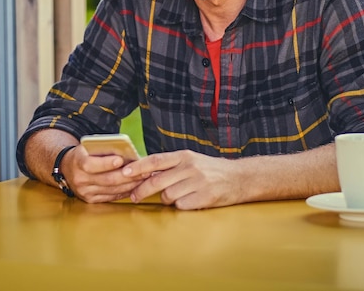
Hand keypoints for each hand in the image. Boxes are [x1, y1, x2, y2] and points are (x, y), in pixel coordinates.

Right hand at [63, 145, 147, 202]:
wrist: (67, 168)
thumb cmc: (84, 154)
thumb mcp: (89, 147)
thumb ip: (104, 149)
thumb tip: (126, 152)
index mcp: (78, 162)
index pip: (91, 165)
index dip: (106, 163)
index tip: (121, 160)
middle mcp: (80, 179)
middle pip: (107, 179)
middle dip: (128, 176)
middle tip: (144, 171)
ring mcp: (85, 192)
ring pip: (112, 190)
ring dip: (130, 185)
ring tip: (144, 178)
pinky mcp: (90, 200)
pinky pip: (111, 197)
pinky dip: (125, 192)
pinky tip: (136, 186)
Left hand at [122, 150, 242, 209]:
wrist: (239, 178)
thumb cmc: (210, 170)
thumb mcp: (191, 161)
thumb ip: (170, 165)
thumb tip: (143, 173)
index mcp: (184, 156)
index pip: (156, 160)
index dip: (138, 167)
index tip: (124, 173)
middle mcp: (190, 167)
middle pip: (157, 181)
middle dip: (142, 190)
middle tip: (134, 196)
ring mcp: (198, 182)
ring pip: (168, 196)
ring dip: (168, 200)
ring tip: (178, 196)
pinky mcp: (205, 197)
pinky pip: (182, 206)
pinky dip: (182, 206)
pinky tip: (190, 201)